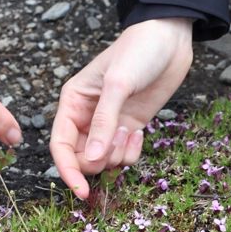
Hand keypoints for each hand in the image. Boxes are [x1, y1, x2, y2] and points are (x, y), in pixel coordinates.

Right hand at [50, 17, 193, 198]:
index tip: (81, 192)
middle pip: (81, 158)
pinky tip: (140, 132)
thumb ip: (104, 123)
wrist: (170, 39)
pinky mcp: (130, 127)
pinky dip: (132, 152)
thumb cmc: (139, 52)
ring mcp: (109, 124)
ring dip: (118, 155)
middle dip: (99, 161)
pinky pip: (124, 155)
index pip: (60, 145)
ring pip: (104, 160)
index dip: (67, 170)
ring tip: (130, 130)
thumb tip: (93, 158)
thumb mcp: (118, 85)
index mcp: (73, 103)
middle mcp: (86, 116)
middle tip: (118, 143)